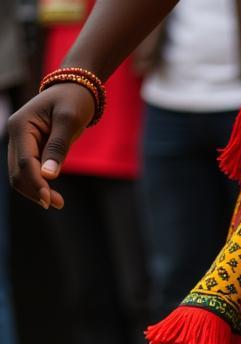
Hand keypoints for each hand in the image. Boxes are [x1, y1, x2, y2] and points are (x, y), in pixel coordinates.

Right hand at [6, 84, 96, 209]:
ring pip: (19, 174)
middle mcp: (16, 134)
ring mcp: (21, 142)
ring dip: (35, 190)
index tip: (50, 201)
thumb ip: (58, 147)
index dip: (36, 183)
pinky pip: (28, 171)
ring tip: (59, 202)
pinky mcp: (30, 148)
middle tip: (59, 204)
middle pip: (17, 172)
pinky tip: (53, 193)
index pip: (25, 162)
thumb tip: (49, 175)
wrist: (74, 90)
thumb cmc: (73, 101)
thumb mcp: (69, 120)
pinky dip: (38, 184)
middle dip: (35, 190)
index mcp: (21, 126)